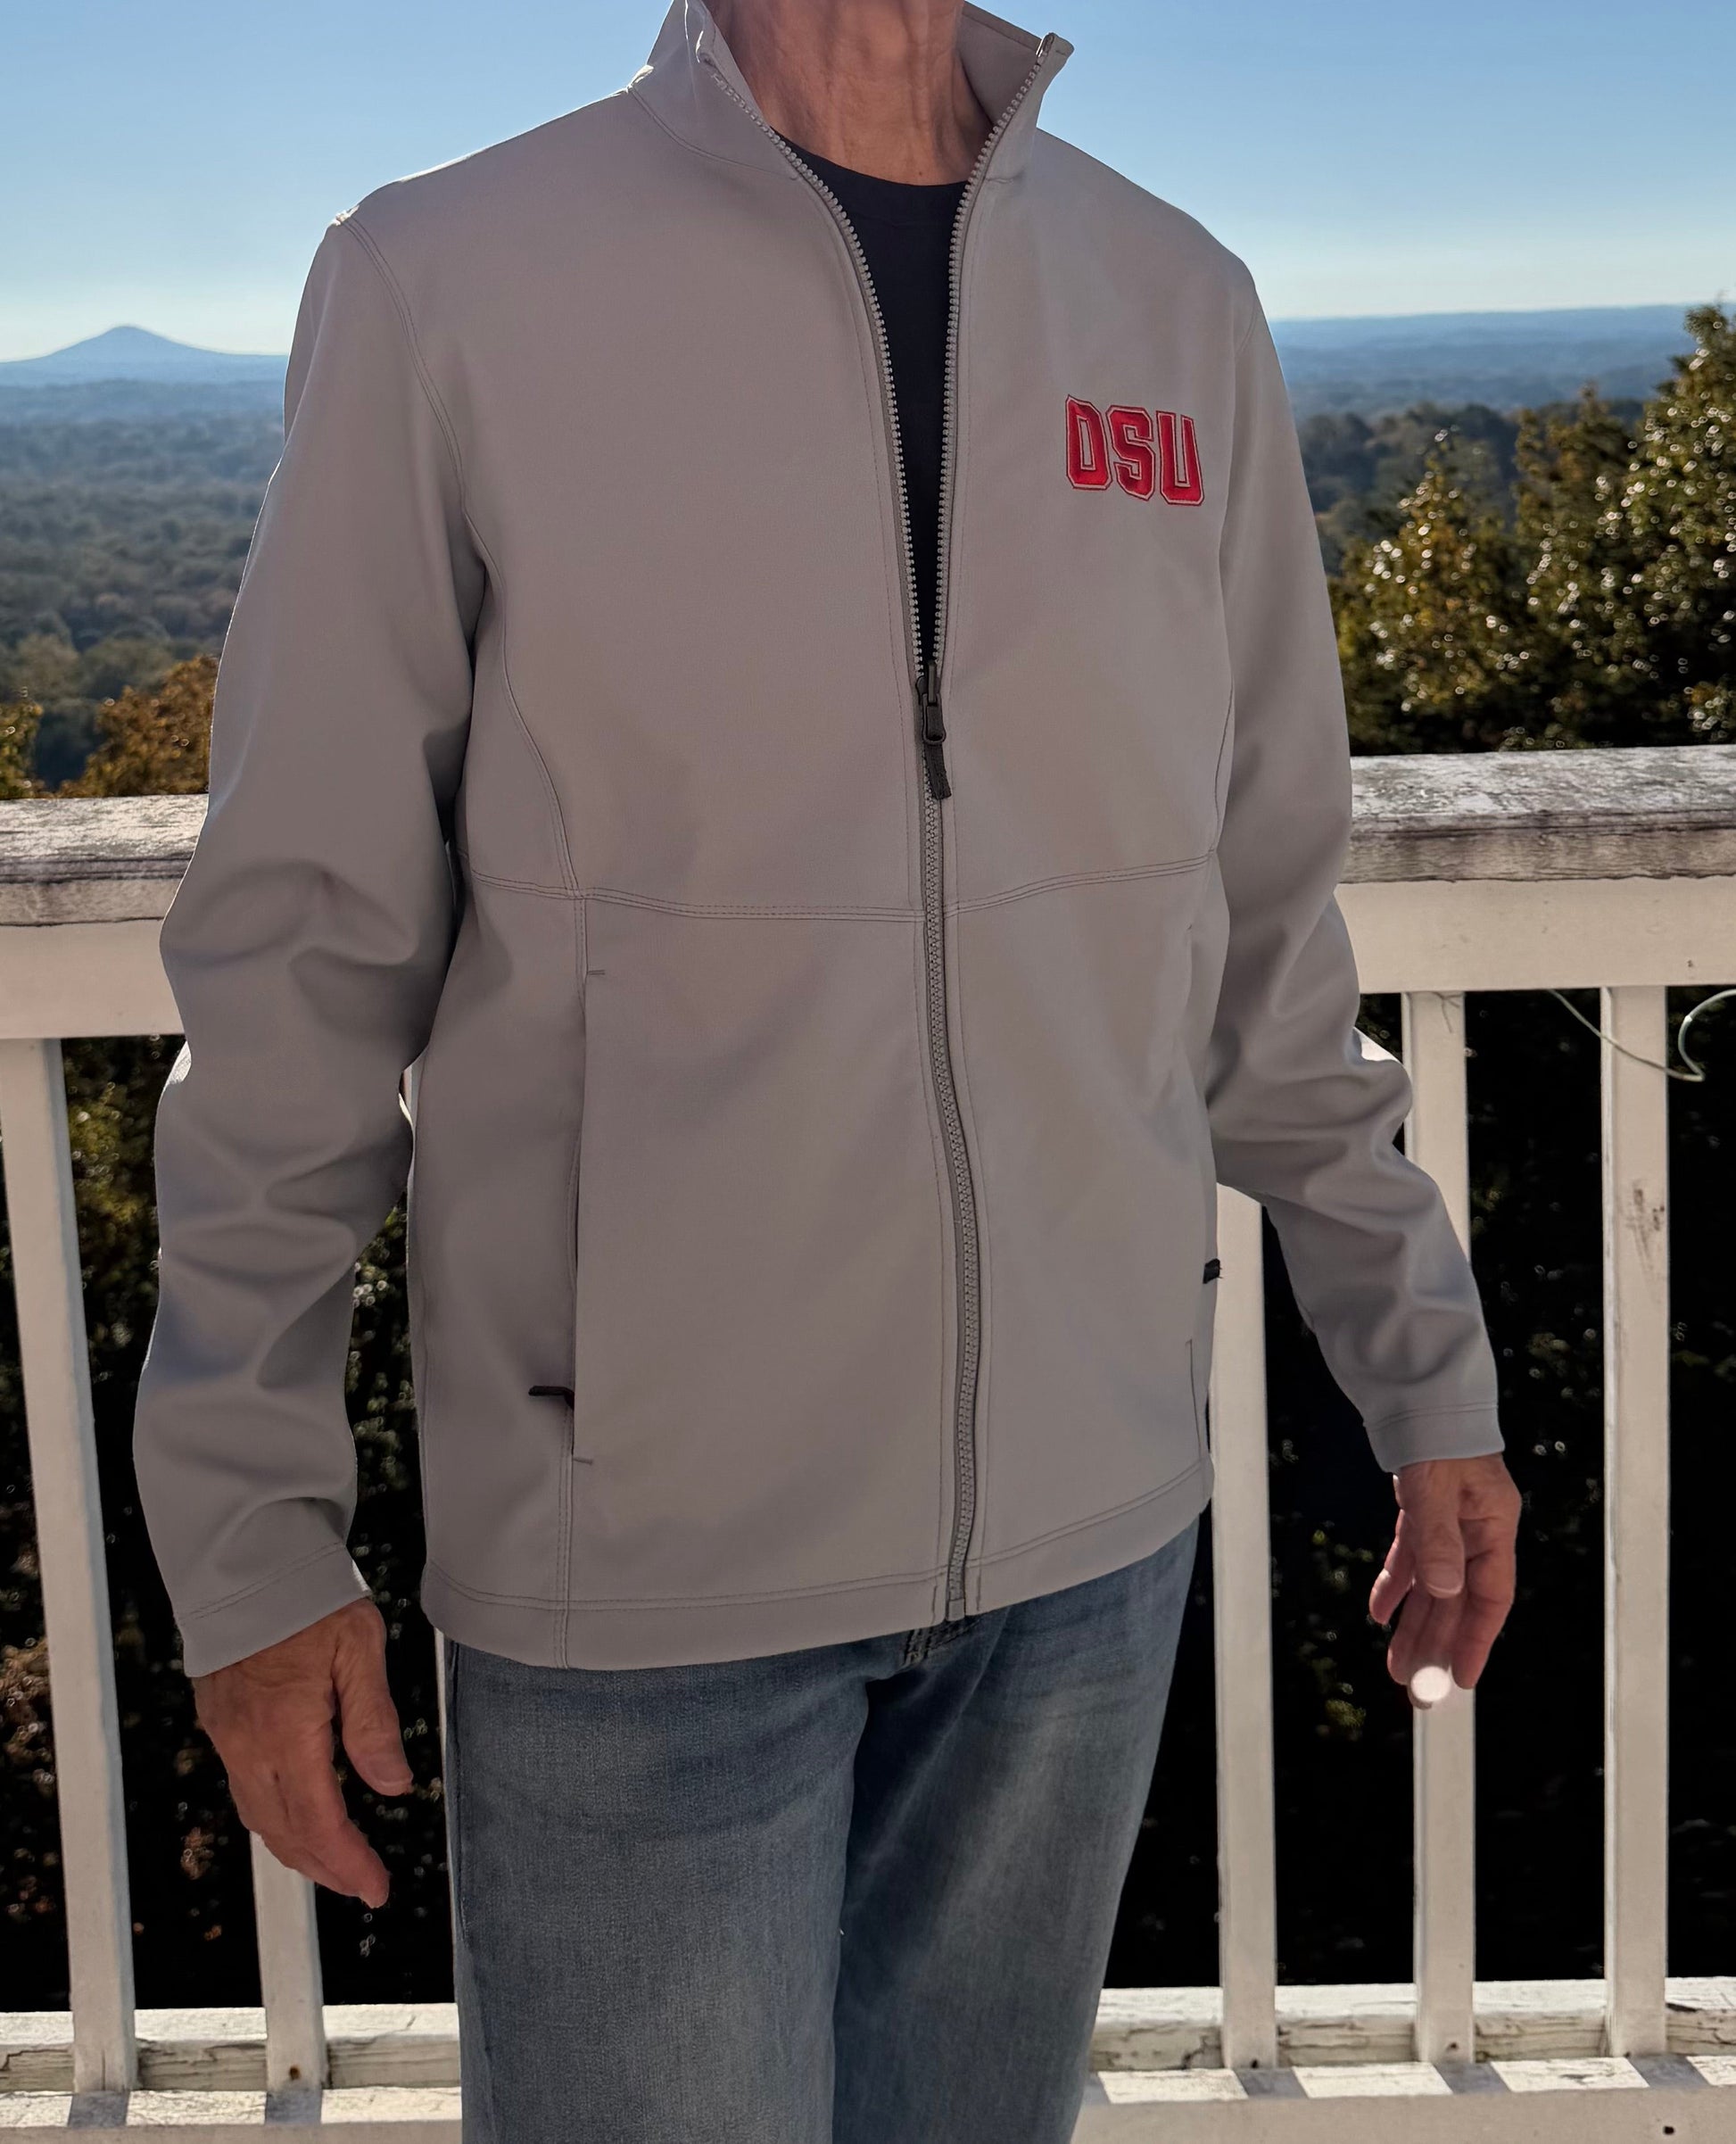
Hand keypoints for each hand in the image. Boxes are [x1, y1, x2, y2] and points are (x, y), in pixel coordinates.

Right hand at [193, 1598, 411, 1906]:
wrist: (247, 1562)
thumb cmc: (310, 1598)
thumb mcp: (359, 1649)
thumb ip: (373, 1722)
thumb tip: (393, 1787)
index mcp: (286, 1730)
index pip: (319, 1820)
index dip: (348, 1863)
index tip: (377, 1890)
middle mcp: (248, 1743)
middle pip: (284, 1830)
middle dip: (325, 1867)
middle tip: (364, 1884)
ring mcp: (228, 1735)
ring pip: (259, 1815)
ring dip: (297, 1848)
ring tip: (335, 1863)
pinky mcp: (220, 1722)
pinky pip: (244, 1788)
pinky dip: (274, 1816)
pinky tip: (297, 1814)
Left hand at [1368, 1454, 1519, 1704]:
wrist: (1421, 1394)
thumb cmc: (1438, 1437)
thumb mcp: (1435, 1488)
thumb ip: (1439, 1539)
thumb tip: (1445, 1591)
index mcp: (1494, 1527)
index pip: (1490, 1597)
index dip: (1477, 1640)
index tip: (1462, 1679)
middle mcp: (1476, 1531)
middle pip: (1457, 1600)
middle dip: (1436, 1644)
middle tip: (1416, 1688)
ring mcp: (1451, 1523)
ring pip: (1433, 1586)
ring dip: (1414, 1624)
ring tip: (1396, 1665)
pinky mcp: (1424, 1512)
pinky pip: (1412, 1559)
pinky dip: (1395, 1586)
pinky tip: (1379, 1614)